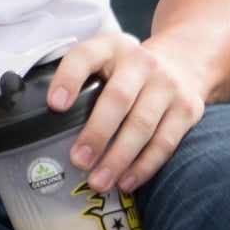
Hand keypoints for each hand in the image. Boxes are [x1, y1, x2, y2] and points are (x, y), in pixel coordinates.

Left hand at [48, 34, 208, 194]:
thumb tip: (41, 121)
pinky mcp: (187, 110)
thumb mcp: (104, 60)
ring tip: (98, 182)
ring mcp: (167, 86)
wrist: (184, 62)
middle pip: (118, 98)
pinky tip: (126, 182)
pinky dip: (143, 166)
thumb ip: (79, 81)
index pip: (84, 56)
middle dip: (96, 133)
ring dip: (119, 158)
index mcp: (110, 47)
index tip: (54, 106)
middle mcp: (141, 62)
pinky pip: (164, 143)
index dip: (68, 79)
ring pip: (142, 125)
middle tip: (78, 160)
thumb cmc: (128, 71)